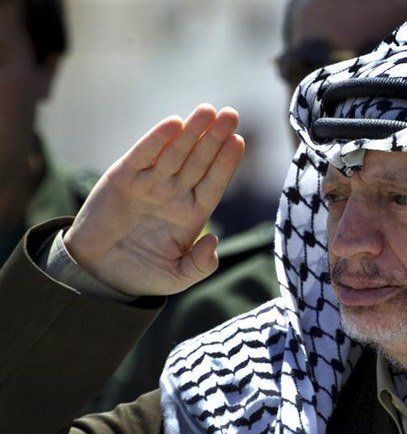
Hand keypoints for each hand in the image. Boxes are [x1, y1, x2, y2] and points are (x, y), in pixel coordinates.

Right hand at [63, 104, 244, 295]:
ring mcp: (150, 183)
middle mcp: (173, 194)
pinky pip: (144, 154)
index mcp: (190, 214)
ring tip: (209, 111)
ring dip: (192, 131)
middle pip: (199, 160)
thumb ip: (199, 265)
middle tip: (232, 115)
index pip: (213, 183)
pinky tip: (175, 124)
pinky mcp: (123, 177)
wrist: (96, 273)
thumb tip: (214, 241)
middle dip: (215, 137)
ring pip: (176, 152)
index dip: (226, 163)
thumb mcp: (176, 278)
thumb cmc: (139, 274)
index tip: (239, 142)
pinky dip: (158, 139)